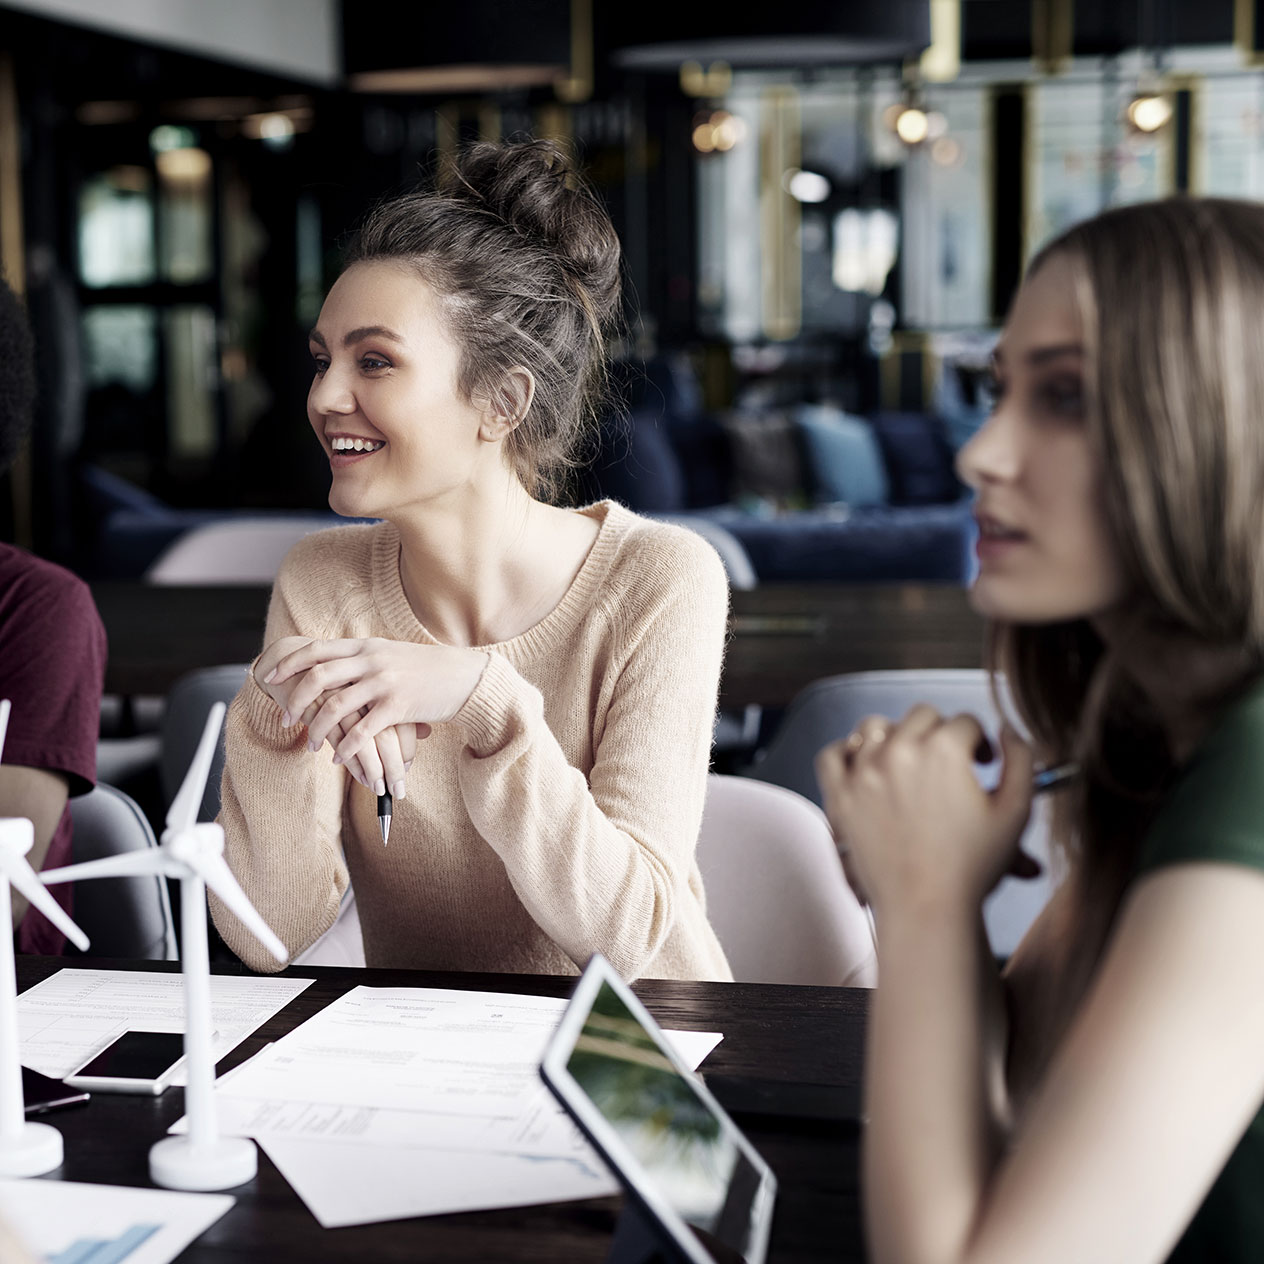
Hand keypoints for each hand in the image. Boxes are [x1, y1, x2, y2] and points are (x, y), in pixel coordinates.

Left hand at [261, 637, 487, 792]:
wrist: (463, 676)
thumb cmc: (426, 669)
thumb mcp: (391, 653)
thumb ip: (363, 657)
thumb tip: (332, 664)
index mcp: (366, 646)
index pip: (317, 650)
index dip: (290, 663)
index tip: (272, 678)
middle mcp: (371, 660)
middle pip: (318, 676)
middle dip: (296, 700)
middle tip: (286, 719)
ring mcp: (384, 682)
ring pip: (336, 705)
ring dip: (318, 729)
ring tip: (311, 745)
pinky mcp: (398, 706)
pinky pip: (362, 730)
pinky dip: (345, 747)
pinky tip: (339, 759)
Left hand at [814, 706, 1035, 918]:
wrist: (927, 910)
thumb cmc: (973, 868)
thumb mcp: (1016, 812)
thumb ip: (1021, 760)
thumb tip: (1008, 730)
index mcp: (944, 750)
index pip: (965, 722)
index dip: (980, 742)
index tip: (982, 763)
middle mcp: (899, 752)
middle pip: (922, 717)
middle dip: (941, 734)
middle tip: (949, 766)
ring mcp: (864, 772)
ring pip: (875, 727)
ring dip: (895, 736)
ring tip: (909, 762)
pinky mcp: (839, 796)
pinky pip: (832, 755)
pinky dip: (846, 754)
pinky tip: (864, 766)